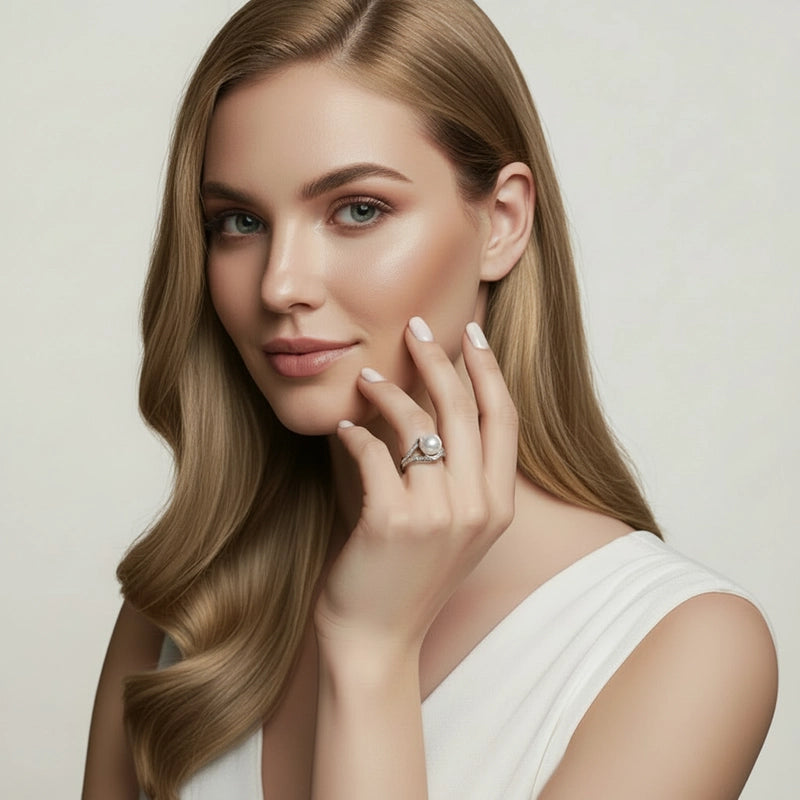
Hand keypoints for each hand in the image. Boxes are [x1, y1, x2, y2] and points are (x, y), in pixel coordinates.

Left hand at [314, 316, 517, 662]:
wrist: (376, 641)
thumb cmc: (409, 579)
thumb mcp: (454, 530)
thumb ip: (458, 476)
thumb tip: (436, 408)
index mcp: (498, 506)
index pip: (504, 419)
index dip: (489, 370)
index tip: (472, 333)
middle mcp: (478, 507)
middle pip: (464, 409)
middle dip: (440, 358)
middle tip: (416, 327)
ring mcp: (438, 516)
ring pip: (418, 424)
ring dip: (389, 393)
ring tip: (367, 379)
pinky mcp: (393, 522)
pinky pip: (374, 454)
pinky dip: (355, 434)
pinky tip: (342, 429)